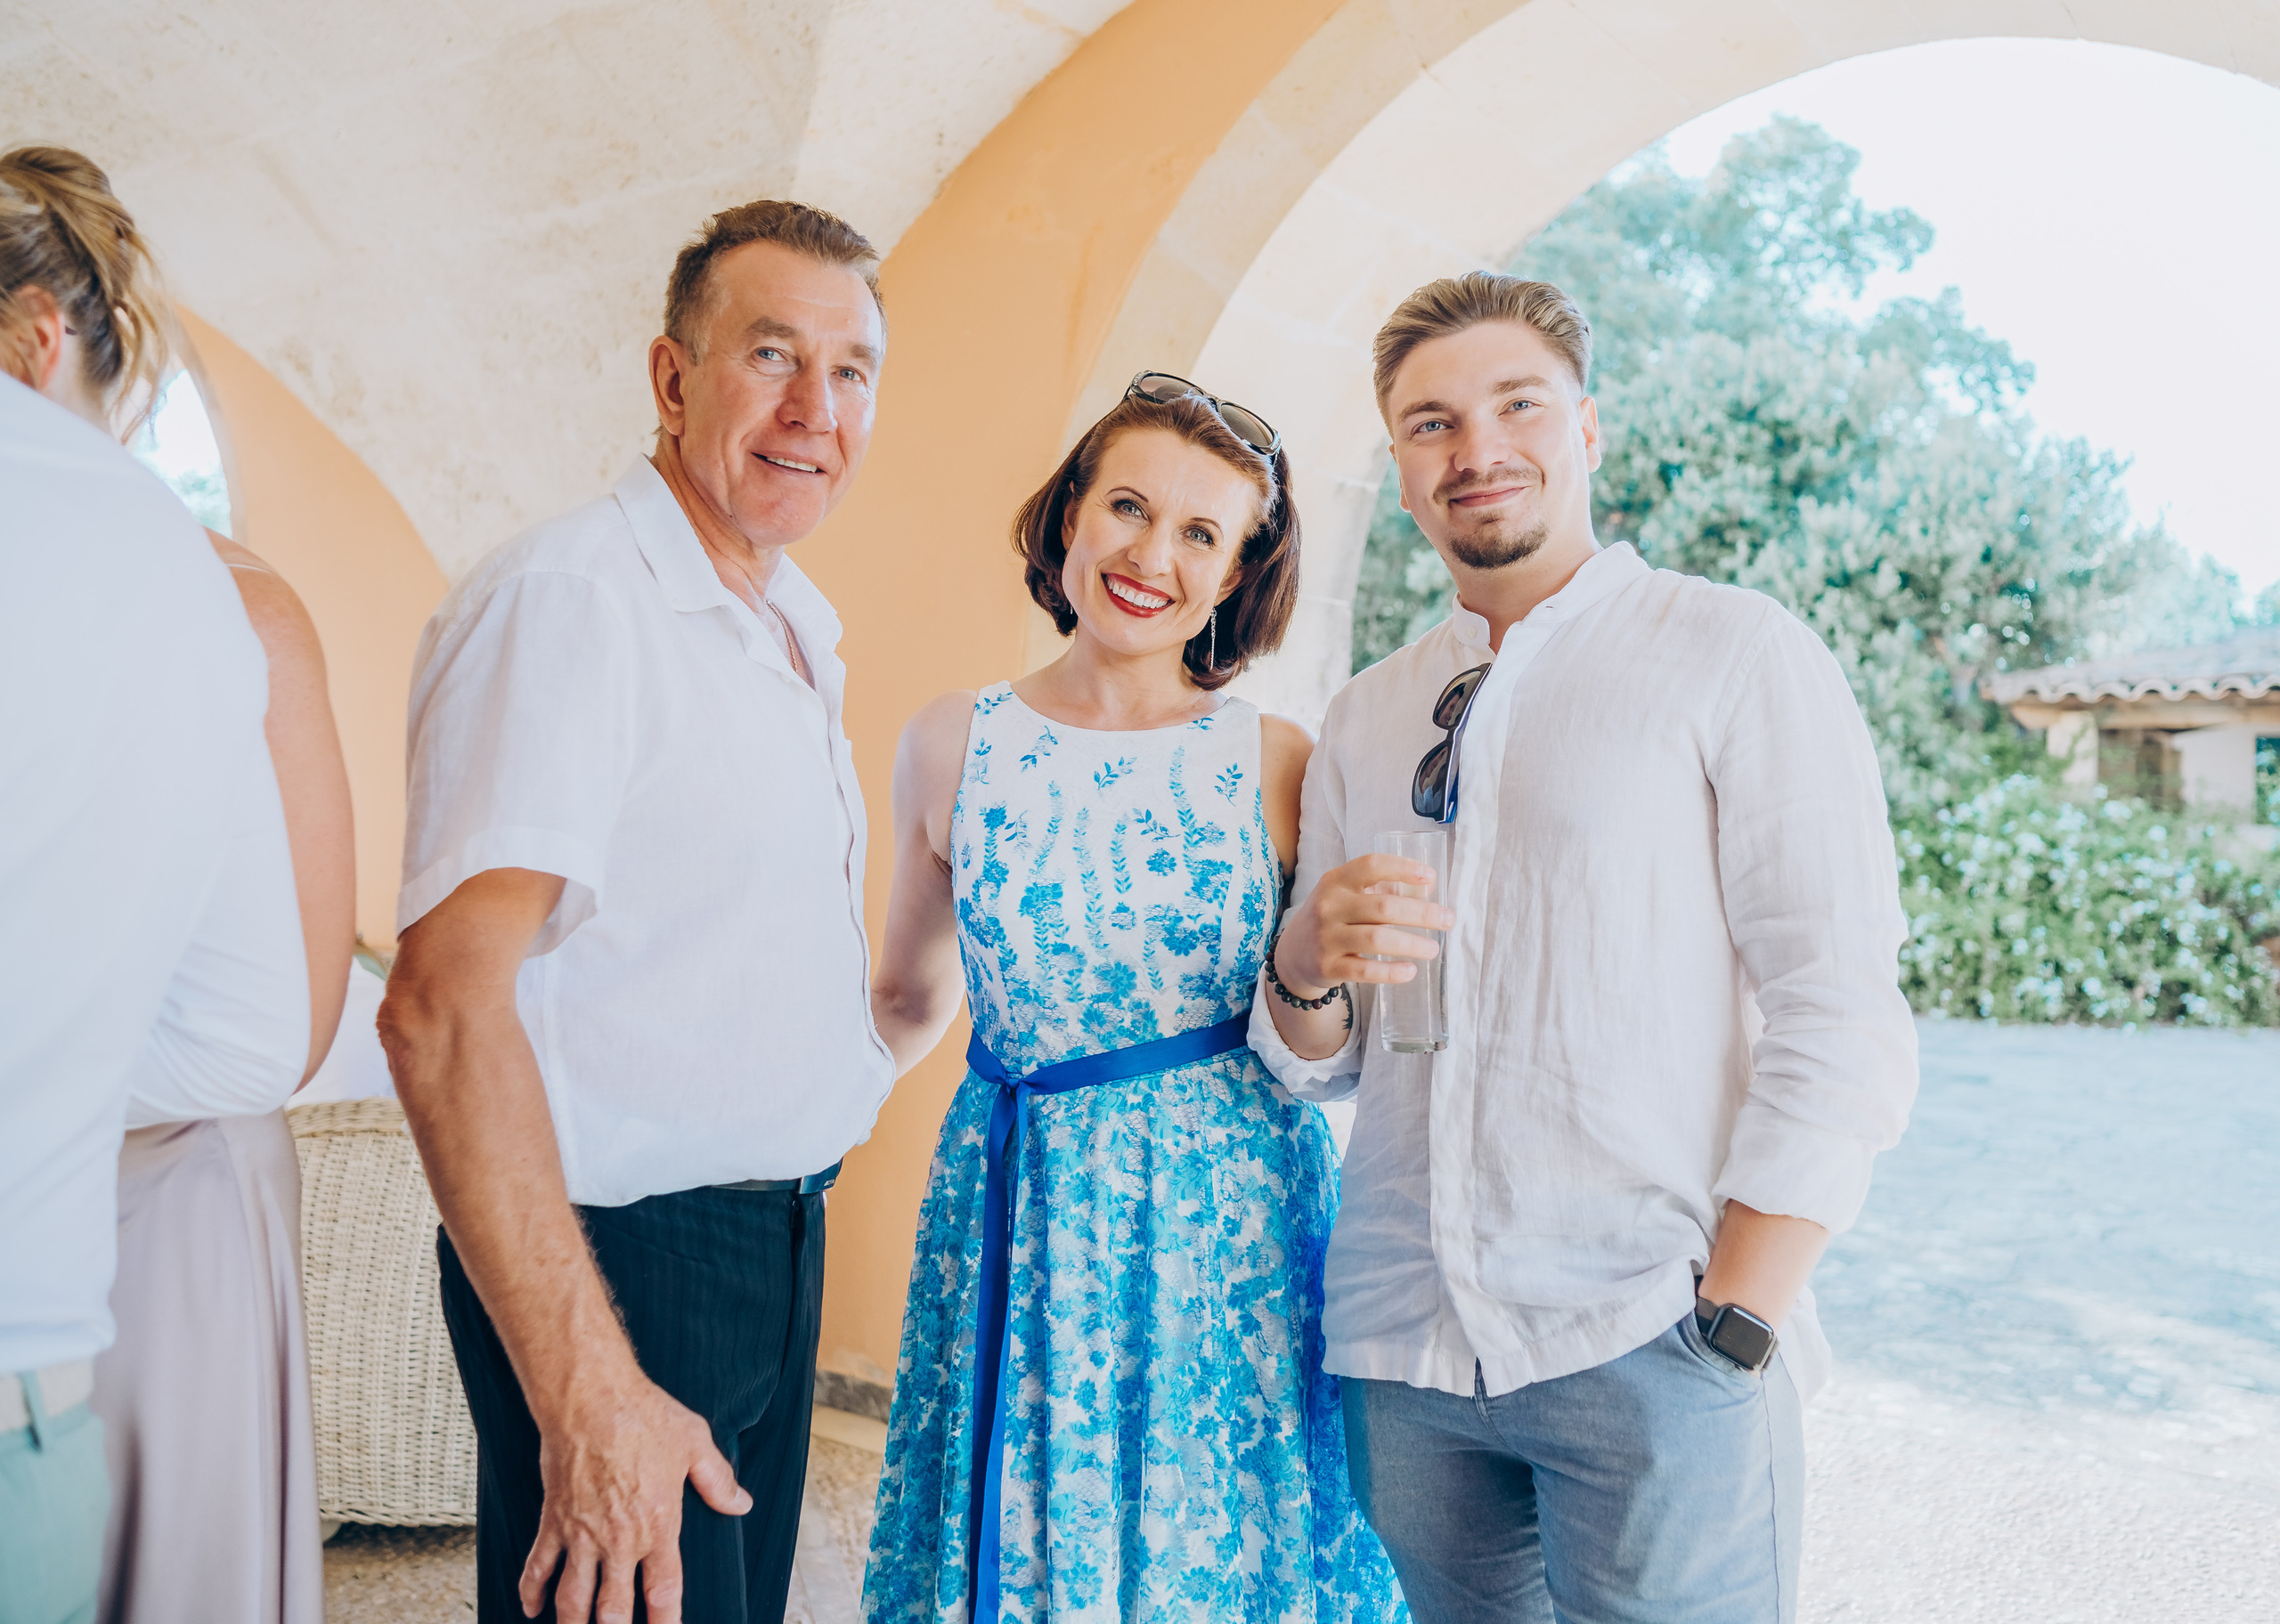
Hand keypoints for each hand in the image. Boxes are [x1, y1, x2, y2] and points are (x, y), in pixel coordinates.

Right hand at [522, 1371, 751, 1622]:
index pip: (665, 1590)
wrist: (591, 1398)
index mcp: (659, 1525)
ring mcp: (582, 1534)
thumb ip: (718, 1480)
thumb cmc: (644, 1415)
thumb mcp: (695, 1443)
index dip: (666, 1620)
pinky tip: (531, 1609)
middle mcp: (620, 1540)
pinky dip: (531, 1591)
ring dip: (573, 1623)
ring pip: (574, 1597)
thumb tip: (741, 1503)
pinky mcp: (553, 1520)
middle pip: (615, 1607)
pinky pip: (538, 1565)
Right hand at [1275, 853, 1454, 997]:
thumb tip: (1428, 888)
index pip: (1371, 866)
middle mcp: (1329, 906)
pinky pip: (1366, 970)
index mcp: (1335, 881)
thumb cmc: (1332, 919)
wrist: (1293, 955)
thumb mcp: (1346, 896)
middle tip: (1448, 920)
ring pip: (1378, 939)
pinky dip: (1392, 972)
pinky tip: (1410, 970)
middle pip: (1384, 907)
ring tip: (1433, 949)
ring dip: (1412, 944)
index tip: (1430, 877)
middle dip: (1422, 913)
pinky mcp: (1328, 967)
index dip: (1403, 868)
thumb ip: (1380, 890)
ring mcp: (1327, 937)